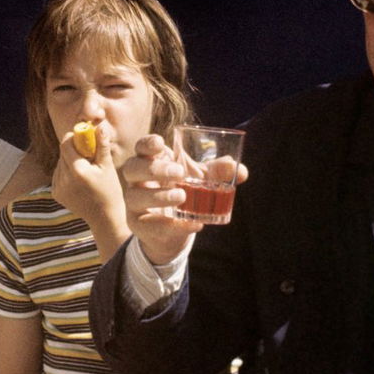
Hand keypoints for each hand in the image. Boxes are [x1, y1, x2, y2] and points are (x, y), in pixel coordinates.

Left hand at [50, 126, 126, 245]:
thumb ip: (101, 145)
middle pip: (63, 153)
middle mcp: (64, 179)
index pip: (66, 144)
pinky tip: (79, 180)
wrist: (104, 217)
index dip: (73, 137)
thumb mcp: (107, 166)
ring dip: (70, 161)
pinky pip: (58, 174)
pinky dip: (67, 172)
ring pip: (60, 163)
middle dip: (74, 149)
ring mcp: (58, 187)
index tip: (83, 137)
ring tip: (86, 170)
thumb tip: (100, 127)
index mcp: (77, 171)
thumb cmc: (109, 190)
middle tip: (88, 154)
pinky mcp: (56, 193)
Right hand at [120, 135, 247, 265]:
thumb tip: (241, 170)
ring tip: (182, 197)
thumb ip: (219, 173)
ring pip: (135, 196)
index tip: (160, 144)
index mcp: (151, 161)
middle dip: (154, 169)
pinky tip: (190, 224)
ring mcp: (135, 203)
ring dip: (158, 196)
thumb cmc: (185, 192)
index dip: (147, 144)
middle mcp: (137, 180)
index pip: (141, 147)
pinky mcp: (138, 225)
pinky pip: (148, 224)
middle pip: (132, 168)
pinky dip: (169, 225)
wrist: (174, 230)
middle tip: (179, 173)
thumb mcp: (202, 180)